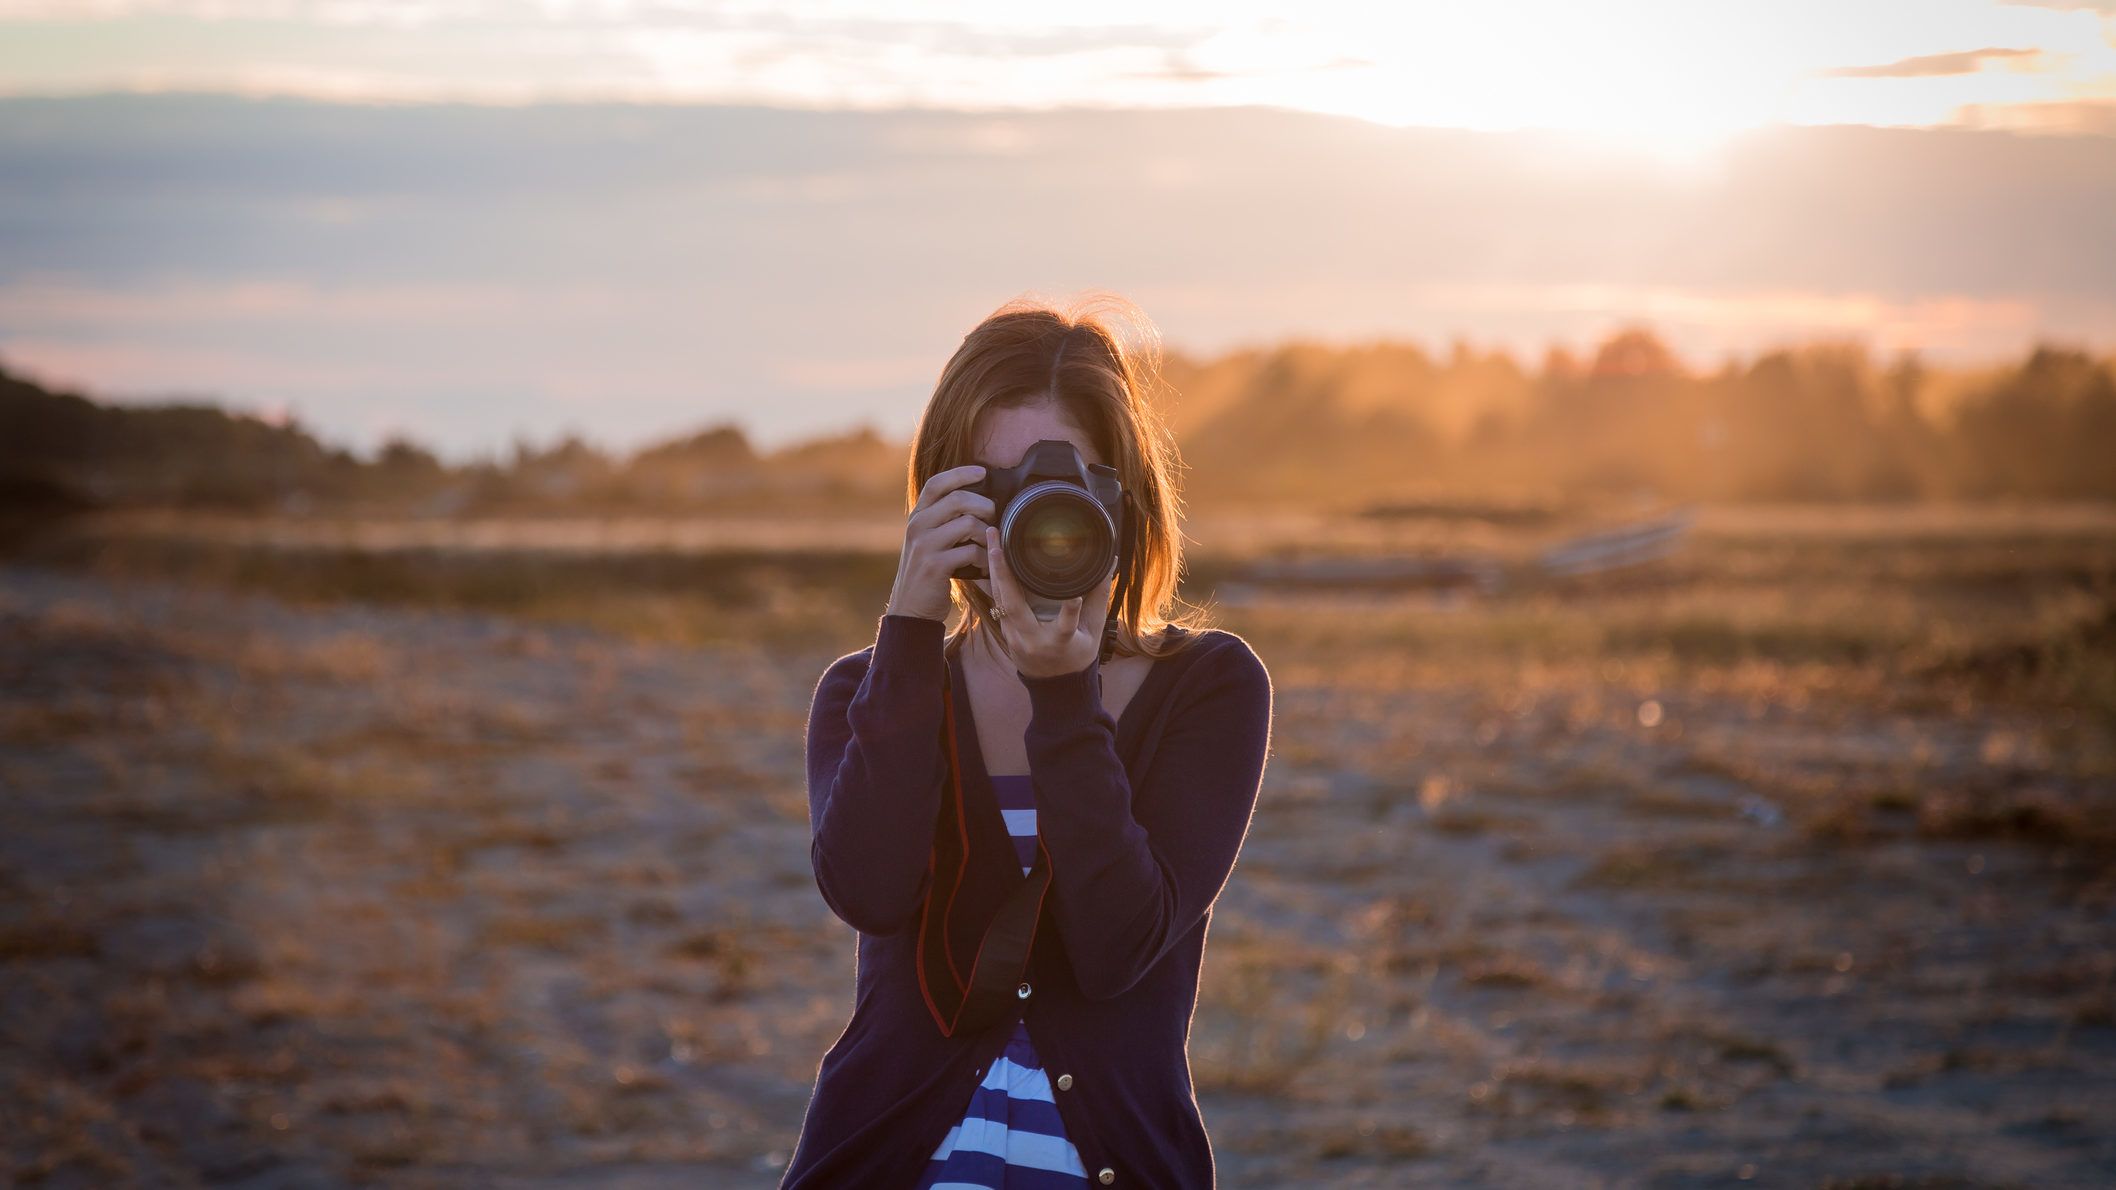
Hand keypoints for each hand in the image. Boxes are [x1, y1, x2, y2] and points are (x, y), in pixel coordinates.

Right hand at [883, 464, 994, 621]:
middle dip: (984, 506)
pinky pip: (971, 552)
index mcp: (917, 517)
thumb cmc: (927, 572)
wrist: (910, 609)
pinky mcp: (936, 566)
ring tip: (989, 547)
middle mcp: (918, 526)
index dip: (961, 473)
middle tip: (994, 518)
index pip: (937, 483)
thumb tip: (976, 501)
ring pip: (968, 524)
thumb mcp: (927, 541)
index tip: (982, 471)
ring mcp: (925, 545)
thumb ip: (943, 520)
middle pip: (959, 499)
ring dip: (987, 535)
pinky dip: (984, 559)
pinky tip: (984, 567)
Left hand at [985, 524, 1114, 678]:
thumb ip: (1100, 598)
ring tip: (991, 538)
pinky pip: (997, 601)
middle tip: (996, 542)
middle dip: (1003, 572)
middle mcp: (1032, 640)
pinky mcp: (1005, 631)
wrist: (1053, 684)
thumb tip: (1110, 563)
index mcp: (1059, 643)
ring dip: (993, 569)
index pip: (1065, 627)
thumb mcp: (1094, 632)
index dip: (1070, 612)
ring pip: (999, 600)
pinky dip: (995, 578)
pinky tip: (992, 556)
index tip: (1076, 597)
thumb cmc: (1077, 655)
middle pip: (1013, 606)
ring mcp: (1014, 636)